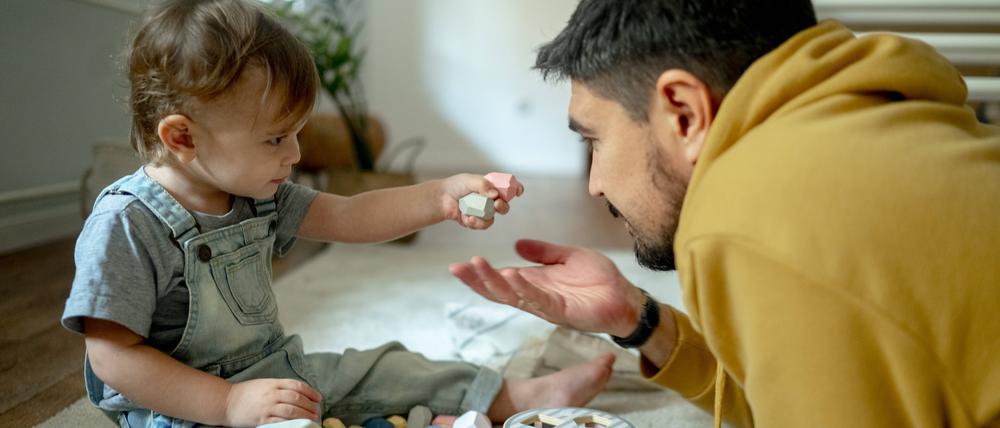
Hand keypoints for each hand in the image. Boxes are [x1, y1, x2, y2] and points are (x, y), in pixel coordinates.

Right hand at [223, 378, 321, 425]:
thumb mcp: (264, 383)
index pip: (297, 385)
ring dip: (305, 414)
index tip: (318, 397)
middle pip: (297, 398)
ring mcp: (267, 406)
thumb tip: (298, 393)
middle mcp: (272, 393)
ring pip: (291, 410)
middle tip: (317, 410)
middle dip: (310, 404)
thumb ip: (279, 387)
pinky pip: (280, 420)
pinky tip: (298, 424)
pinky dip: (292, 422)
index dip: (310, 391)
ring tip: (312, 418)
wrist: (226, 401)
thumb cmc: (245, 393)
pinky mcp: (262, 418)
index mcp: (273, 383)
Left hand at [438, 174, 523, 228]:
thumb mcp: (470, 180)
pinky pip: (482, 224)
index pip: (508, 188)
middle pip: (505, 205)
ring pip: (494, 217)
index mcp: (491, 187)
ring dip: (487, 217)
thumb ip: (483, 185)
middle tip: (497, 204)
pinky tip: (466, 217)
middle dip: (504, 206)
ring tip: (474, 215)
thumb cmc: (456, 186)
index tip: (518, 191)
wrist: (441, 198)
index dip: (516, 189)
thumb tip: (494, 194)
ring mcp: (483, 211)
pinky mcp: (476, 220)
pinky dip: (475, 222)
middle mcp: (489, 199)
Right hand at [449, 239, 644, 336]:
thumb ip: (543, 252)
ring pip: (512, 295)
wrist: (624, 297)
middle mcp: (534, 296)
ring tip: (477, 265)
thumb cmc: (599, 280)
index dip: (479, 274)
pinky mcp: (561, 311)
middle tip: (457, 267)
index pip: (499, 279)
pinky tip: (511, 275)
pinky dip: (524, 288)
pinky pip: (538, 299)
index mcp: (533, 283)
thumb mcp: (567, 256)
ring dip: (493, 281)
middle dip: (476, 279)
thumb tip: (516, 244)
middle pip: (498, 290)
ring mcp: (546, 305)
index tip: (458, 265)